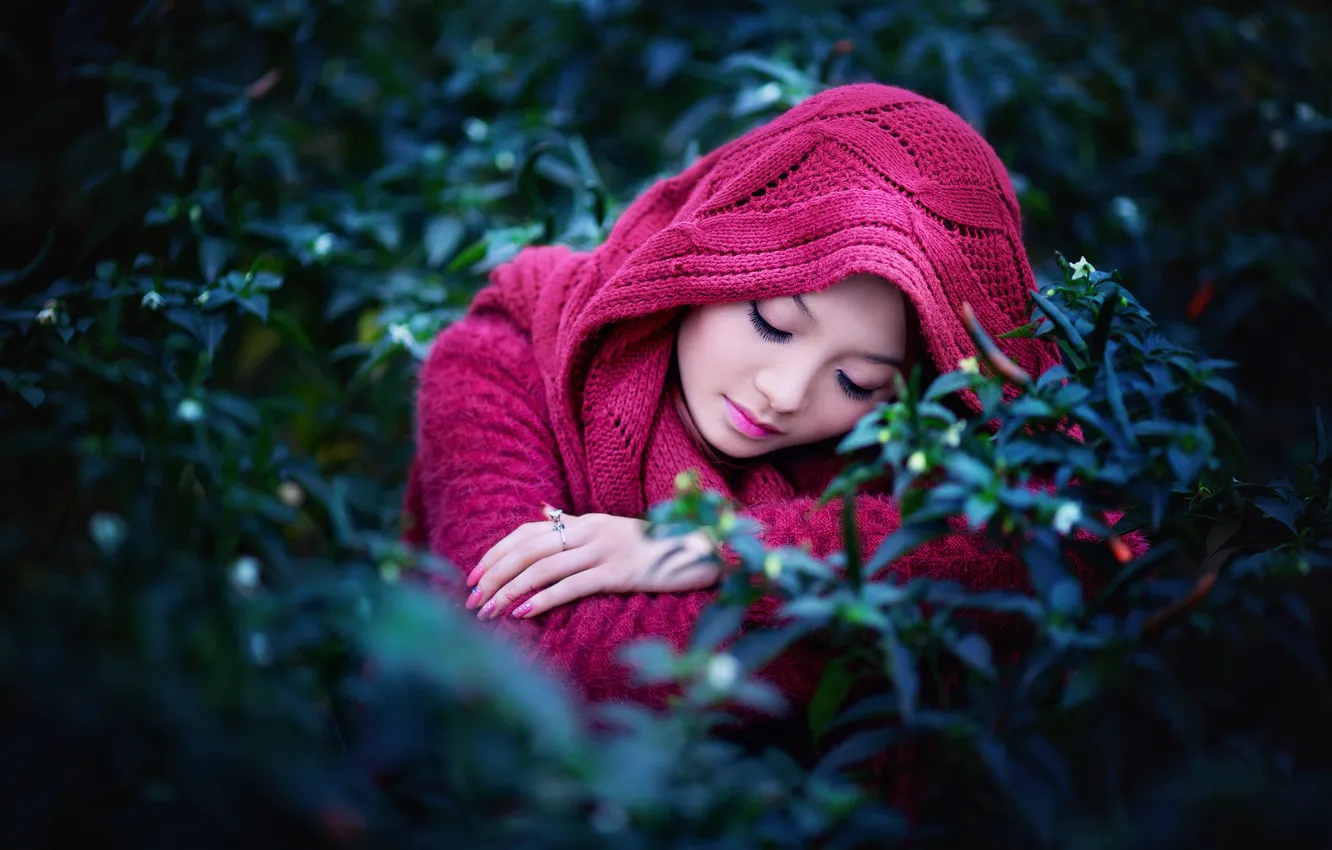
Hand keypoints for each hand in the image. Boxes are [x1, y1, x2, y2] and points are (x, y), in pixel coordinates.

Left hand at [465, 506, 719, 619]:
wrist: (700, 551)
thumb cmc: (656, 551)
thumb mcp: (614, 536)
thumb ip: (581, 534)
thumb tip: (545, 525)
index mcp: (585, 522)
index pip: (527, 532)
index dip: (497, 552)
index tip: (474, 575)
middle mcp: (590, 531)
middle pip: (528, 549)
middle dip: (494, 574)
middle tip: (472, 599)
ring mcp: (605, 550)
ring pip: (543, 568)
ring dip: (510, 590)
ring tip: (488, 611)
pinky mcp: (619, 572)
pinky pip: (572, 585)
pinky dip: (544, 598)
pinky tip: (523, 613)